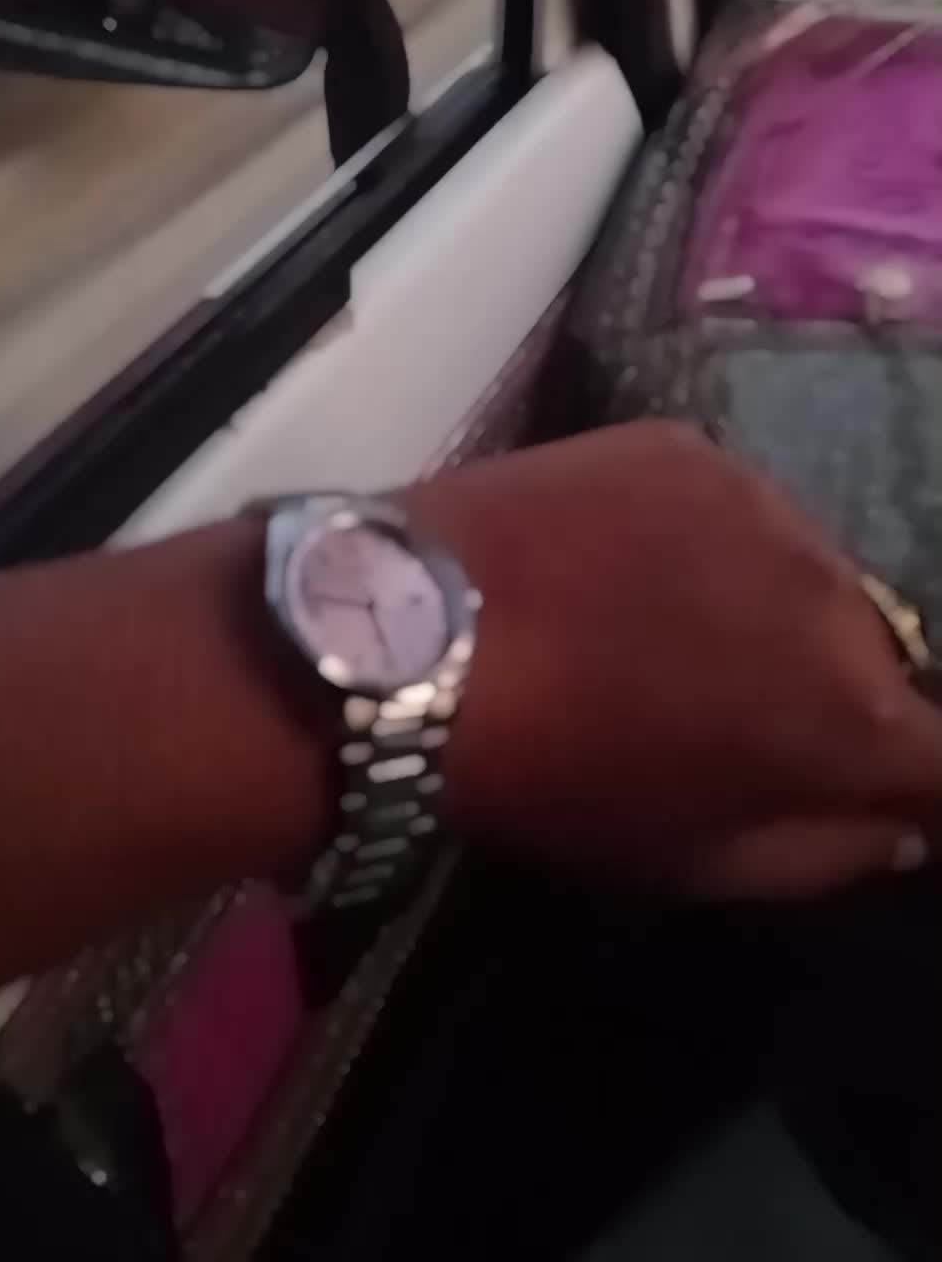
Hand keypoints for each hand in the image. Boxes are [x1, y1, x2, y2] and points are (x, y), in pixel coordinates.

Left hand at [411, 424, 941, 898]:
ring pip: (806, 570)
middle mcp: (837, 592)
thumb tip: (896, 820)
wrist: (415, 641)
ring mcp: (762, 501)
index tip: (874, 790)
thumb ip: (826, 850)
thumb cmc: (557, 778)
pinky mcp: (688, 446)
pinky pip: (733, 508)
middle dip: (835, 693)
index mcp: (854, 714)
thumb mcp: (696, 860)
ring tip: (674, 630)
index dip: (916, 781)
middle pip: (874, 655)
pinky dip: (707, 541)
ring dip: (773, 607)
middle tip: (739, 714)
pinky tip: (627, 564)